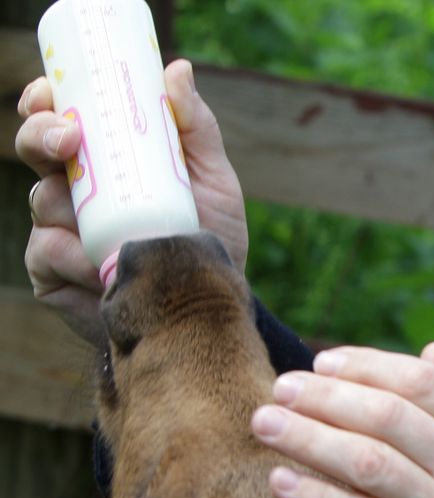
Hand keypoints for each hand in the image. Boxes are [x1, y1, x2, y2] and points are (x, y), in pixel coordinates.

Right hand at [15, 59, 248, 342]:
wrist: (209, 305)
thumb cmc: (210, 236)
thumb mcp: (213, 179)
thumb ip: (195, 128)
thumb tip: (176, 69)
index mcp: (103, 158)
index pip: (58, 117)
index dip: (43, 102)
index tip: (51, 95)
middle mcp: (72, 188)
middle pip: (33, 149)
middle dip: (41, 137)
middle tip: (69, 141)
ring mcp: (57, 229)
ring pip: (43, 201)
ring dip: (77, 210)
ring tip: (125, 233)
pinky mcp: (51, 272)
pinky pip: (48, 252)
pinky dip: (77, 258)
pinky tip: (105, 268)